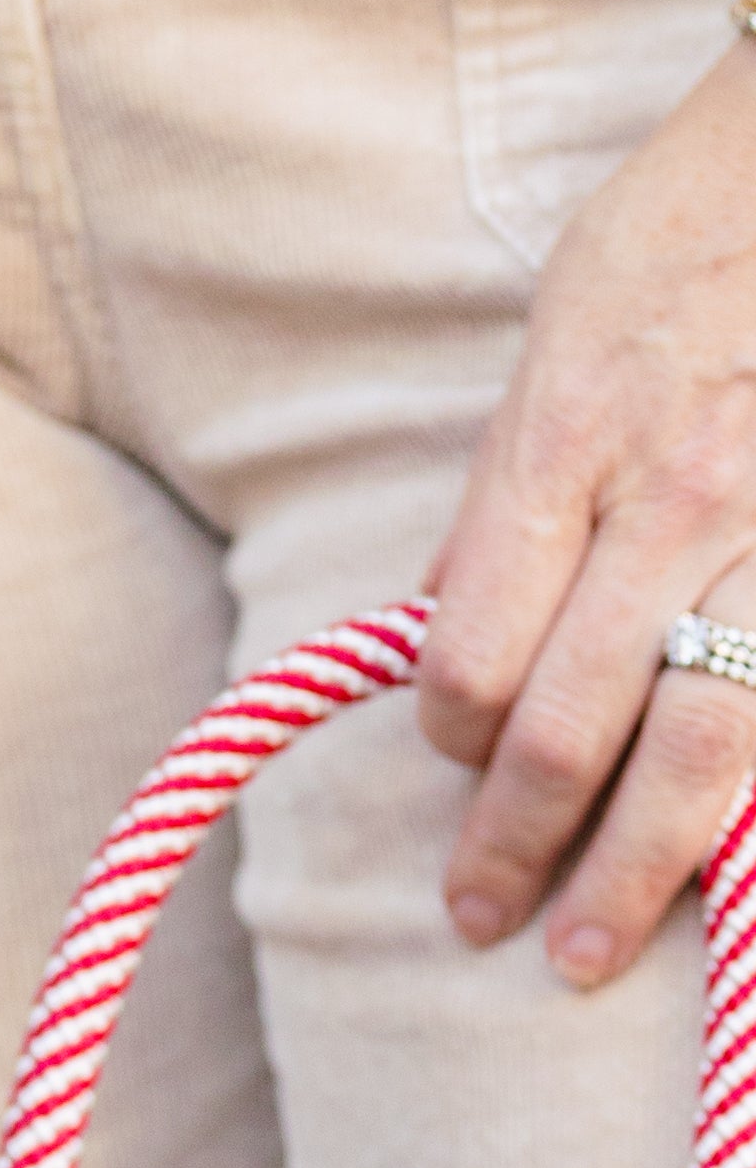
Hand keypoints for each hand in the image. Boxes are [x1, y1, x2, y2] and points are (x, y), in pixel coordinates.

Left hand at [420, 40, 755, 982]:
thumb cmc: (707, 219)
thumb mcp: (568, 317)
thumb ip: (509, 479)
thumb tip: (442, 603)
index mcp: (571, 443)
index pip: (472, 656)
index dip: (451, 738)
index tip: (459, 763)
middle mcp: (672, 502)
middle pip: (562, 730)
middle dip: (511, 849)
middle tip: (482, 922)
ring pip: (696, 748)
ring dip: (627, 872)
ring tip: (584, 948)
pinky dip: (751, 802)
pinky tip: (726, 863)